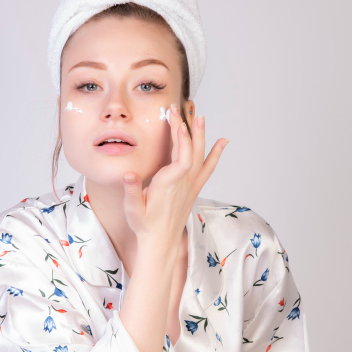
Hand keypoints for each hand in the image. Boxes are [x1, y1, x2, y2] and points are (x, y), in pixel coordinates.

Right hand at [122, 104, 227, 246]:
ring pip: (200, 157)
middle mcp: (183, 184)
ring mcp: (190, 186)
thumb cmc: (144, 225)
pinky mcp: (193, 189)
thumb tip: (129, 175)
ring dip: (201, 136)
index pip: (180, 158)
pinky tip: (222, 142)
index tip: (176, 121)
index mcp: (167, 185)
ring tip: (200, 117)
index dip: (180, 139)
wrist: (160, 242)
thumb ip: (132, 191)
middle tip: (182, 109)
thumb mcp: (132, 209)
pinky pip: (207, 168)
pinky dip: (215, 154)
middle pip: (190, 152)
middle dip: (187, 128)